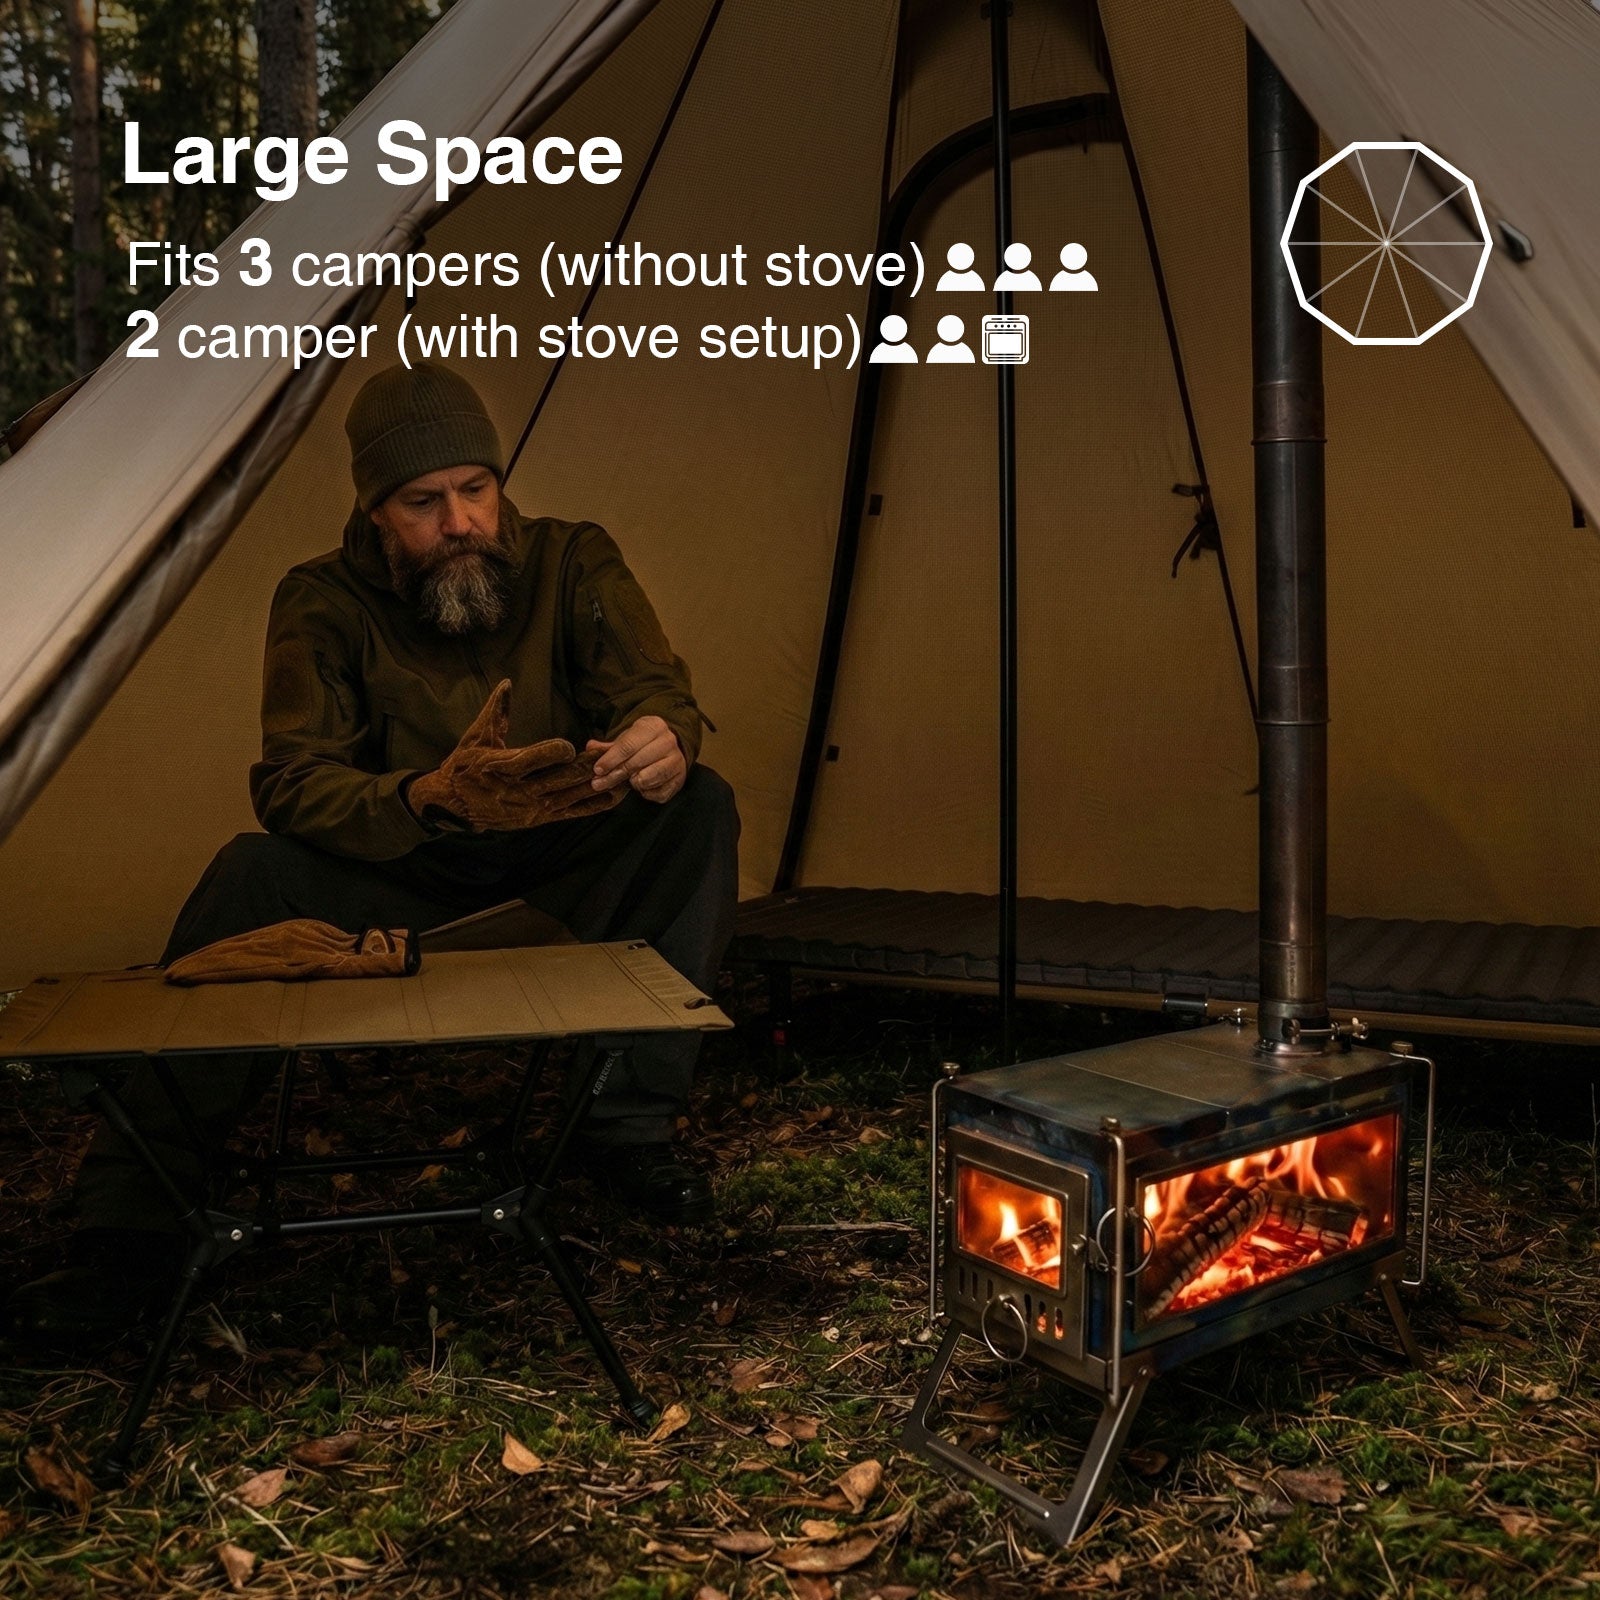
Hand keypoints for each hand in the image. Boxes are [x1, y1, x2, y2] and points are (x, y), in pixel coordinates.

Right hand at [409, 680, 624, 829]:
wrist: (454, 804)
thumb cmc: (464, 765)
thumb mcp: (475, 736)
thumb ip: (495, 711)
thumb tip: (507, 683)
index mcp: (500, 767)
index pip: (530, 761)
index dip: (551, 754)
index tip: (571, 745)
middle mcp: (519, 790)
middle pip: (558, 779)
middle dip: (585, 767)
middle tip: (612, 755)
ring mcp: (532, 807)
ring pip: (570, 796)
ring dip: (597, 784)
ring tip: (623, 772)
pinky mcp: (541, 818)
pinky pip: (573, 812)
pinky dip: (595, 804)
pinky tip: (616, 795)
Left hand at [587, 714, 686, 802]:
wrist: (672, 748)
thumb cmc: (644, 744)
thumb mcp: (627, 739)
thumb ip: (608, 746)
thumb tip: (590, 747)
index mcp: (654, 727)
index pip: (628, 745)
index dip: (610, 759)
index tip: (597, 770)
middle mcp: (668, 742)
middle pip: (636, 763)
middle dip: (615, 775)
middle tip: (599, 784)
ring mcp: (676, 761)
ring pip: (649, 778)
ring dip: (634, 783)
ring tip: (629, 780)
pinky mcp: (680, 779)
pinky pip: (659, 793)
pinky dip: (647, 793)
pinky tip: (643, 787)